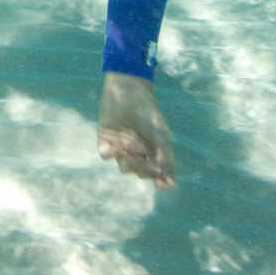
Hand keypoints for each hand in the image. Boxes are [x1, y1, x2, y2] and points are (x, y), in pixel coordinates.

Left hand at [98, 71, 174, 187]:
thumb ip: (165, 158)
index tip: (160, 181)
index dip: (156, 177)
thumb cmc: (147, 111)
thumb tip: (171, 184)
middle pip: (140, 172)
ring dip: (129, 158)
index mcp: (151, 152)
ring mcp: (120, 148)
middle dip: (143, 166)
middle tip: (143, 152)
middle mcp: (136, 153)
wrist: (129, 90)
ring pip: (124, 167)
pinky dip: (111, 153)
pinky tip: (116, 144)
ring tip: (130, 141)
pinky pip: (105, 155)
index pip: (154, 173)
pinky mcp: (105, 139)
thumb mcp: (160, 135)